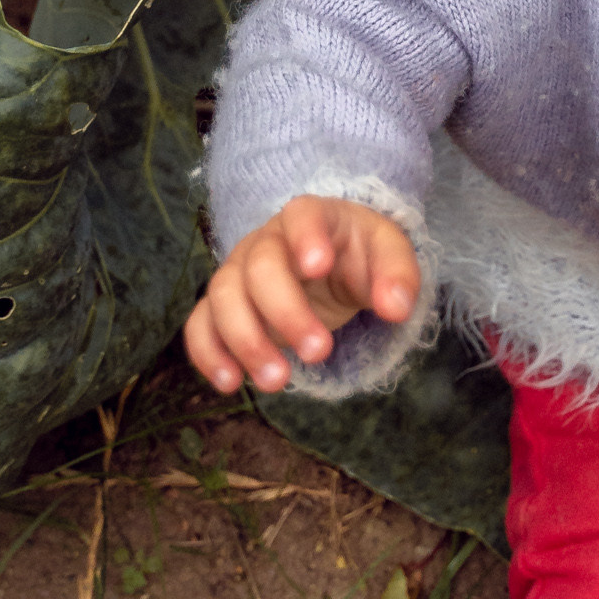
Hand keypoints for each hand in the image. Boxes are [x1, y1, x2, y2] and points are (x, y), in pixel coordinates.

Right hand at [184, 195, 419, 397]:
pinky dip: (208, 353)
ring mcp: (239, 271)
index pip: (301, 215)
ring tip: (278, 381)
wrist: (331, 265)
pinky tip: (231, 382)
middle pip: (258, 267)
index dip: (305, 237)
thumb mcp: (388, 254)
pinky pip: (200, 324)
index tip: (319, 267)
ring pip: (222, 296)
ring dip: (245, 341)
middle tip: (320, 352)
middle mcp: (266, 240)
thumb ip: (398, 275)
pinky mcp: (223, 306)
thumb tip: (397, 308)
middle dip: (285, 312)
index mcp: (311, 217)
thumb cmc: (359, 255)